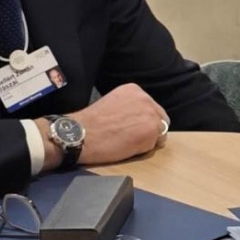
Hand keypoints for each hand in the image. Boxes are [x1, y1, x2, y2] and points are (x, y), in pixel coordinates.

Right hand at [36, 83, 167, 168]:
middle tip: (129, 137)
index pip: (150, 108)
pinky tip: (126, 147)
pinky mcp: (151, 131)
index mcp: (135, 90)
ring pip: (158, 132)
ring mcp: (150, 114)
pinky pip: (153, 145)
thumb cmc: (91, 123)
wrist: (81, 134)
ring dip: (146, 140)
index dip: (142, 121)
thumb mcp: (113, 103)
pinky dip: (142, 149)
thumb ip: (130, 107)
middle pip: (158, 119)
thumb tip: (139, 118)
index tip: (130, 127)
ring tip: (126, 142)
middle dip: (148, 129)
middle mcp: (146, 99)